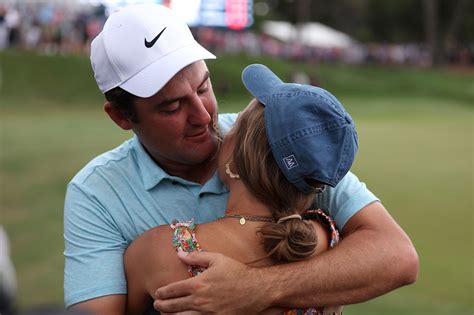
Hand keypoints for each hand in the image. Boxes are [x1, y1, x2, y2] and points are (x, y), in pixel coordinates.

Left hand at [154, 251, 270, 313]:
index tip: (158, 292)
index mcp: (199, 284)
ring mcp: (207, 313)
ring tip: (165, 313)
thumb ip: (196, 257)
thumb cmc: (237, 272)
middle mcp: (200, 300)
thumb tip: (180, 253)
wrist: (256, 290)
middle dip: (162, 305)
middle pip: (173, 305)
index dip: (163, 291)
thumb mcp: (217, 259)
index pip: (173, 289)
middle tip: (157, 303)